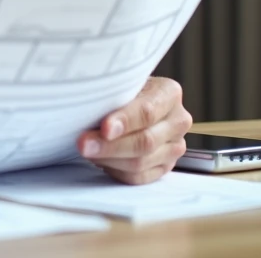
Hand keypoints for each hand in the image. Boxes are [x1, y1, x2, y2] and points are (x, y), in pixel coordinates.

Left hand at [77, 76, 191, 184]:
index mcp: (169, 93)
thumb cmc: (120, 89)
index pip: (147, 112)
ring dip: (109, 159)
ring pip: (141, 162)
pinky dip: (116, 170)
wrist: (127, 101)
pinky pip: (139, 177)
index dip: (125, 121)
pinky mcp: (165, 167)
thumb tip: (91, 108)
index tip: (104, 128)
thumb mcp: (119, 83)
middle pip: (145, 141)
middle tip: (83, 144)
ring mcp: (174, 146)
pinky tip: (99, 160)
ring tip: (86, 151)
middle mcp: (178, 121)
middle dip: (110, 145)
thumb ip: (112, 95)